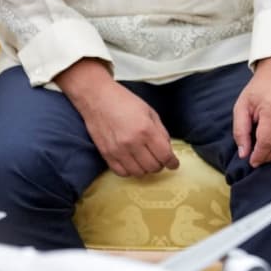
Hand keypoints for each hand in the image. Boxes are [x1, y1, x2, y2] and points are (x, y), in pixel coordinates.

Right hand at [56, 58, 179, 177]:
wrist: (97, 98)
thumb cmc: (125, 101)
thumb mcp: (150, 112)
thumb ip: (161, 132)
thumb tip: (167, 149)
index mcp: (146, 130)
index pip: (164, 155)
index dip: (172, 162)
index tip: (173, 164)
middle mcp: (132, 143)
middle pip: (153, 167)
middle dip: (160, 164)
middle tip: (158, 158)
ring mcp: (118, 150)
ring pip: (138, 173)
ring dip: (145, 169)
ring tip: (145, 160)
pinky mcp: (106, 154)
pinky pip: (122, 172)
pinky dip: (130, 171)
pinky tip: (132, 163)